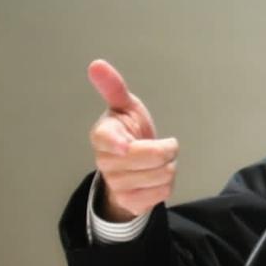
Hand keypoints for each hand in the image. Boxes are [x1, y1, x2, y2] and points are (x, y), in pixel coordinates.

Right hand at [87, 59, 177, 221]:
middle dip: (166, 149)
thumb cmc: (128, 130)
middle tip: (163, 145)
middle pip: (151, 156)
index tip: (126, 145)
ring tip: (157, 162)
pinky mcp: (129, 202)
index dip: (117, 143)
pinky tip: (155, 178)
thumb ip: (113, 87)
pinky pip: (163, 192)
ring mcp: (116, 183)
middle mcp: (105, 161)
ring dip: (168, 166)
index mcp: (103, 135)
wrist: (129, 168)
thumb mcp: (124, 106)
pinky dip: (166, 184)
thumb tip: (96, 64)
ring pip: (161, 174)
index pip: (106, 139)